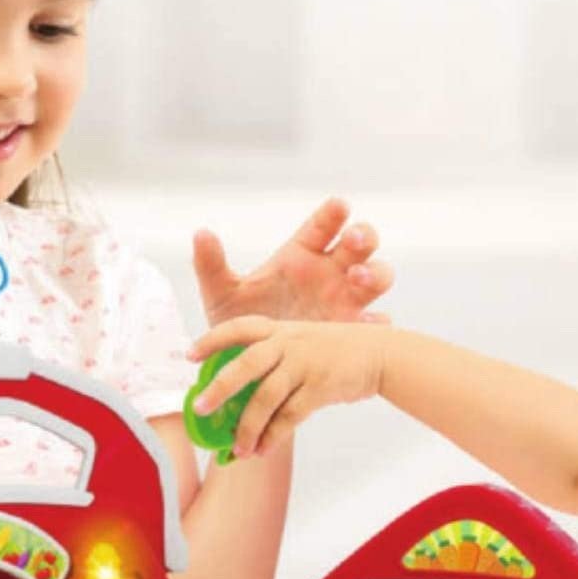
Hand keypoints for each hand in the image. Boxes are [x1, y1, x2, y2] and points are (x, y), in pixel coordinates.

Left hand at [189, 317, 388, 455]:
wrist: (380, 354)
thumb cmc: (334, 351)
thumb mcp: (302, 341)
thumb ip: (273, 360)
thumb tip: (236, 395)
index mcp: (280, 330)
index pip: (239, 329)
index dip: (212, 340)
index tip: (190, 356)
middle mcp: (289, 343)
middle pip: (246, 365)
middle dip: (220, 388)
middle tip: (199, 408)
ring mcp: (305, 365)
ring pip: (266, 398)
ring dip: (248, 427)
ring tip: (236, 449)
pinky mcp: (321, 388)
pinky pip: (290, 416)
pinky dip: (273, 436)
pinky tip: (262, 450)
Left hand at [193, 198, 392, 327]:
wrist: (251, 371)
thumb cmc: (240, 322)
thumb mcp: (223, 296)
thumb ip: (212, 266)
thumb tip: (200, 233)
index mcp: (300, 256)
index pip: (321, 227)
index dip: (332, 215)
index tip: (338, 207)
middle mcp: (329, 273)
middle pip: (360, 245)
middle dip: (362, 237)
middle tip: (354, 241)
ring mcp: (345, 301)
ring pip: (377, 276)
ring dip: (374, 274)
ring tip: (359, 280)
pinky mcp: (351, 332)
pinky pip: (375, 325)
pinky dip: (376, 323)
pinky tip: (368, 324)